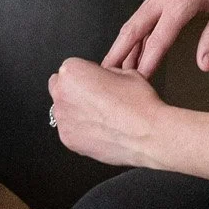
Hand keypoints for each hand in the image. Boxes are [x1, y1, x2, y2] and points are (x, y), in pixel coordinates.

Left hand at [49, 58, 166, 168]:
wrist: (149, 134)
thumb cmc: (139, 103)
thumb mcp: (125, 72)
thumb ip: (105, 72)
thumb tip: (102, 77)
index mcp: (72, 71)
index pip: (69, 69)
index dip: (85, 76)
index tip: (96, 82)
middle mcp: (61, 93)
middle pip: (59, 88)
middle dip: (73, 91)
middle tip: (95, 100)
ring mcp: (62, 118)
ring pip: (63, 111)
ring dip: (76, 112)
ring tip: (100, 118)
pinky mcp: (67, 139)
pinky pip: (69, 131)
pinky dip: (80, 131)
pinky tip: (99, 131)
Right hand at [104, 0, 208, 76]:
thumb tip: (205, 63)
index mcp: (180, 1)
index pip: (157, 40)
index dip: (146, 63)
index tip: (136, 82)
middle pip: (132, 29)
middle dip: (117, 53)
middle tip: (104, 74)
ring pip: (135, 20)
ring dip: (124, 43)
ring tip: (116, 65)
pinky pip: (143, 12)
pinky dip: (136, 31)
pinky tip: (138, 43)